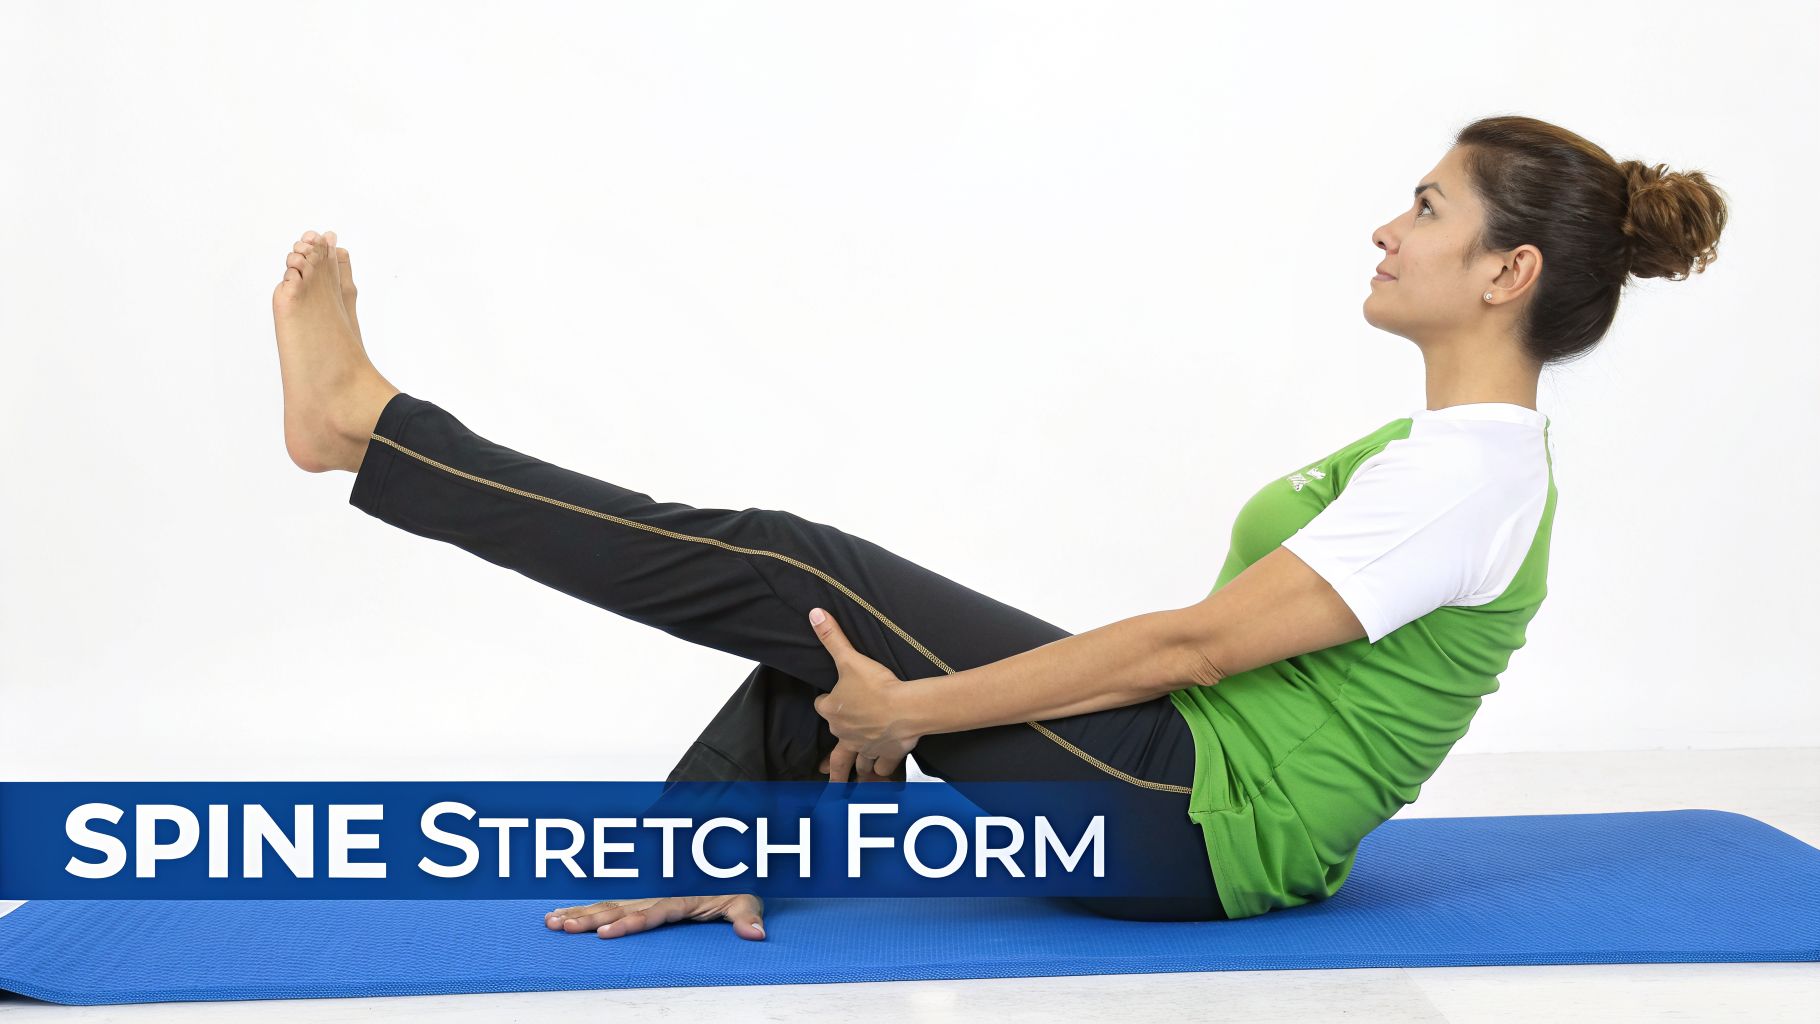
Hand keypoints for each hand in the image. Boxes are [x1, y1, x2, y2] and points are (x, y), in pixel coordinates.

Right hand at [544, 894, 764, 939]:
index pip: (649, 913)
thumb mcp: (746, 895)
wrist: (722, 847)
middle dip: (589, 919)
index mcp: (678, 896)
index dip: (628, 923)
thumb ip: (747, 915)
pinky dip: (582, 906)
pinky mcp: (637, 892)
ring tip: (552, 922)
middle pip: (618, 908)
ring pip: (605, 902)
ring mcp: (643, 891)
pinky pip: (606, 898)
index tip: (605, 933)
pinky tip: (560, 914)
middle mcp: (654, 892)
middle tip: (563, 927)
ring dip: (579, 912)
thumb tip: (756, 935)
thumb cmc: (732, 878)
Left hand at [806, 607, 920, 781]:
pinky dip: (881, 771)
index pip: (822, 707)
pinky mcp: (886, 754)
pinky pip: (881, 768)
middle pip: (834, 745)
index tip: (832, 700)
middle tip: (828, 761)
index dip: (827, 702)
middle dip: (833, 751)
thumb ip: (831, 637)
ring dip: (852, 769)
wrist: (904, 709)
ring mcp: (865, 747)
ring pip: (855, 763)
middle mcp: (845, 733)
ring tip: (846, 784)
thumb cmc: (876, 685)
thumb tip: (814, 615)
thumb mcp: (849, 658)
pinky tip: (881, 773)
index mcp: (833, 711)